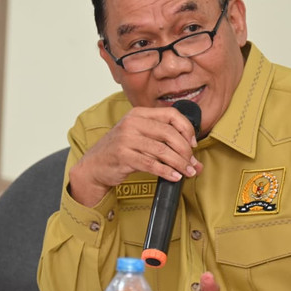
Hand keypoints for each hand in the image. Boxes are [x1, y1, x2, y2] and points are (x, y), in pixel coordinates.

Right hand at [68, 106, 202, 205]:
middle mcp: (132, 123)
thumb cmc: (121, 150)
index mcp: (139, 113)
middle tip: (192, 163)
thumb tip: (195, 160)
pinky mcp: (123, 156)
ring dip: (179, 163)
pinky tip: (174, 177)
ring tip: (188, 172)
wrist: (94, 165)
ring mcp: (126, 139)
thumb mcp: (139, 136)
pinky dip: (166, 172)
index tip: (193, 144)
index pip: (171, 114)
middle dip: (185, 150)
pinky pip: (151, 164)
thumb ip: (164, 142)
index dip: (186, 129)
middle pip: (169, 133)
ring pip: (162, 150)